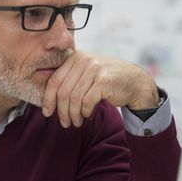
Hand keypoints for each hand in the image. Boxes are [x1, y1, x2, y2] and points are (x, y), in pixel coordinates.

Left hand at [41, 51, 158, 127]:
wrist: (135, 82)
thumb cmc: (106, 81)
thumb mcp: (86, 73)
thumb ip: (69, 79)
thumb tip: (46, 96)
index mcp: (75, 57)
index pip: (54, 81)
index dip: (48, 99)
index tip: (47, 112)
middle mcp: (84, 60)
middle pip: (63, 92)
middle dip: (62, 111)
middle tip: (64, 122)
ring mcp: (95, 70)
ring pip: (74, 99)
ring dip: (73, 115)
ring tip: (75, 122)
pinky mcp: (104, 81)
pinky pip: (87, 102)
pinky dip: (85, 112)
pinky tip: (86, 116)